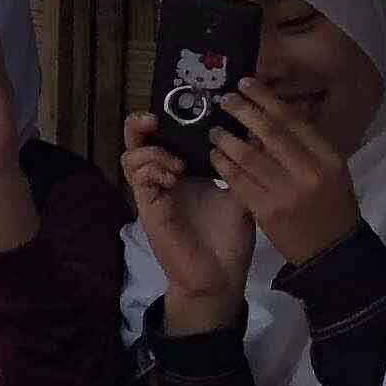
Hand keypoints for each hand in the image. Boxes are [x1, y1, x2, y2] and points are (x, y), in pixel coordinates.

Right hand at [123, 116, 257, 322]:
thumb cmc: (228, 240)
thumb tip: (255, 134)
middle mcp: (165, 178)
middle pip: (137, 140)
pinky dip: (152, 168)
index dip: (168, 119)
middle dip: (141, 124)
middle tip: (155, 119)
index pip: (167, 137)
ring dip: (152, 151)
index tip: (184, 108)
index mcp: (186, 173)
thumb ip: (241, 168)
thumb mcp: (240, 196)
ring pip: (131, 155)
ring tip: (177, 162)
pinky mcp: (147, 207)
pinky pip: (138, 178)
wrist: (219, 278)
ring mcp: (153, 192)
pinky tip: (174, 177)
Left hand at [208, 79, 364, 265]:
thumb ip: (308, 142)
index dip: (267, 99)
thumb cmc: (330, 205)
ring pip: (248, 156)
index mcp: (328, 159)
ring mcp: (286, 193)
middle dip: (242, 111)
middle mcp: (309, 173)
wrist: (331, 251)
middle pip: (270, 132)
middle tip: (224, 100)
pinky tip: (215, 156)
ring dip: (226, 138)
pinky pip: (237, 181)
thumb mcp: (330, 170)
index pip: (293, 121)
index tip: (246, 84)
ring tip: (214, 130)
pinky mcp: (266, 211)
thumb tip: (282, 105)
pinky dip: (223, 164)